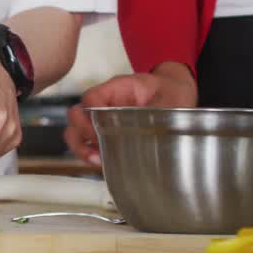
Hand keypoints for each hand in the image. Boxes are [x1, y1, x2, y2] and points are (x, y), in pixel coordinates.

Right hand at [63, 62, 197, 165]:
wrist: (176, 94)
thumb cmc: (171, 93)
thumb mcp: (169, 100)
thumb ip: (159, 114)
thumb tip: (153, 134)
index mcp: (117, 89)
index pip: (91, 98)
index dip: (90, 116)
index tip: (99, 132)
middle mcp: (105, 103)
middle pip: (77, 115)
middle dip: (80, 134)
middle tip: (94, 149)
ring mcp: (104, 118)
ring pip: (78, 131)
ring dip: (81, 146)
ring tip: (95, 160)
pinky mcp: (108, 133)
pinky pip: (89, 143)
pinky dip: (89, 154)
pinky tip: (101, 163)